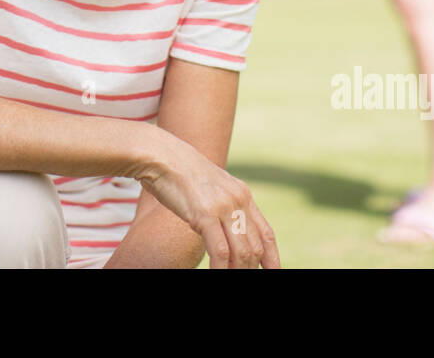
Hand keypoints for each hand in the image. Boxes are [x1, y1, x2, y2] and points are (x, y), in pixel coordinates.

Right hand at [138, 134, 279, 268]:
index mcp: (242, 194)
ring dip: (237, 271)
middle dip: (250, 269)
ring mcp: (224, 207)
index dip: (272, 258)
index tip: (273, 272)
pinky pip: (221, 252)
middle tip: (241, 278)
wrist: (160, 155)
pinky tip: (215, 273)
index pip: (266, 233)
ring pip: (242, 252)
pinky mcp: (205, 214)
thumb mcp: (210, 189)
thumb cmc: (178, 174)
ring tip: (229, 278)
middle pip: (255, 247)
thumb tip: (224, 231)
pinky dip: (221, 269)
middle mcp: (239, 200)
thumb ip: (222, 207)